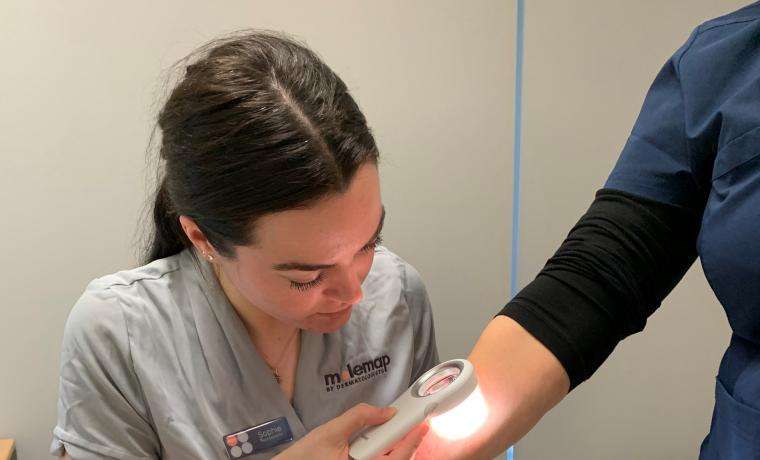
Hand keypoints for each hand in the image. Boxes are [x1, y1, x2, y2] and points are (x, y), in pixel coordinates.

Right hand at [273, 403, 428, 459]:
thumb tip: (386, 411)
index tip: (423, 425)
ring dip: (396, 449)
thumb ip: (359, 418)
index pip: (397, 457)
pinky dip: (384, 453)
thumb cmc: (304, 456)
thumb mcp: (331, 431)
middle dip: (407, 443)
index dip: (412, 440)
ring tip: (399, 431)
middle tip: (414, 424)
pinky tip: (382, 441)